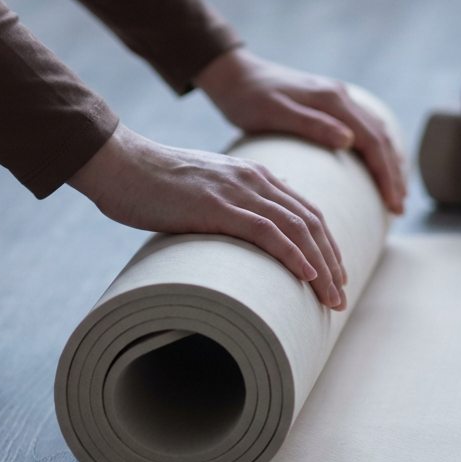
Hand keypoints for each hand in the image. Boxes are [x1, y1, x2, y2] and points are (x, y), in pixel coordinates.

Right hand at [69, 124, 348, 308]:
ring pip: (296, 228)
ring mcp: (236, 191)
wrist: (119, 164)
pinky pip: (267, 231)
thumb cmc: (150, 185)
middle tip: (341, 296)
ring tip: (332, 298)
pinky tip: (306, 276)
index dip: (325, 243)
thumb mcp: (200, 193)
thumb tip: (234, 243)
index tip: (334, 274)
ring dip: (321, 266)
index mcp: (253, 174)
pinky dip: (292, 254)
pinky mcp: (217, 206)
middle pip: (310, 220)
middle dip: (332, 260)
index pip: (305, 209)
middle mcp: (254, 179)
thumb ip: (224, 208)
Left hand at [194, 48, 406, 213]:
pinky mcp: (329, 104)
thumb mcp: (274, 112)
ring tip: (394, 196)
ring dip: (389, 164)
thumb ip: (311, 124)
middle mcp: (340, 96)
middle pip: (381, 138)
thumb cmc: (248, 98)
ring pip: (376, 133)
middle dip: (394, 174)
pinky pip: (364, 129)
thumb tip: (349, 140)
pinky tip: (376, 169)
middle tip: (399, 209)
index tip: (392, 205)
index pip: (372, 140)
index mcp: (332, 99)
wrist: (234, 73)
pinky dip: (377, 151)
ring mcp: (337, 98)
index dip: (386, 174)